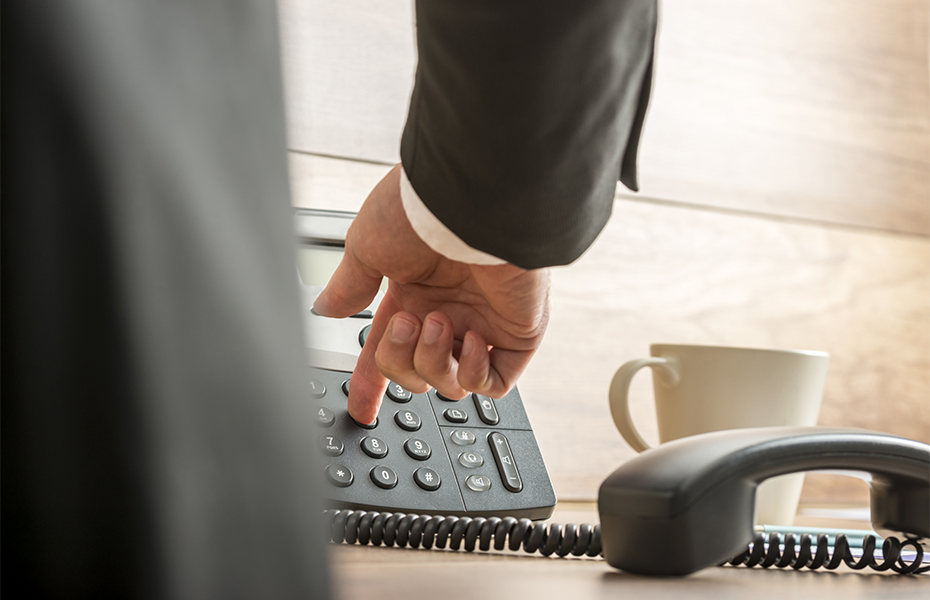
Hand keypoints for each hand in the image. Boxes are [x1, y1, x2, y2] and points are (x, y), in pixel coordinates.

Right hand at [313, 165, 549, 424]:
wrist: (472, 201)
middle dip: (400, 362)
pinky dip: (476, 373)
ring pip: (452, 384)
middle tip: (406, 323)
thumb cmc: (419, 213)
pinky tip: (470, 339)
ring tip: (438, 323)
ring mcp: (482, 323)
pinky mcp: (517, 333)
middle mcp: (447, 310)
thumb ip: (349, 286)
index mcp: (411, 294)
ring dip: (435, 362)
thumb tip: (326, 308)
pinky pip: (495, 383)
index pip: (389, 349)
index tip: (362, 407)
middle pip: (416, 374)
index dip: (373, 381)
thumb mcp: (365, 247)